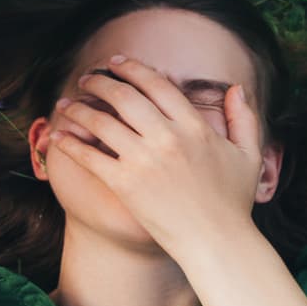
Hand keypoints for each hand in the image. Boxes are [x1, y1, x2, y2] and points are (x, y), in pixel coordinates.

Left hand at [48, 56, 266, 254]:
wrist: (216, 243)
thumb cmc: (233, 202)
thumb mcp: (248, 155)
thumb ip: (244, 118)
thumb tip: (236, 88)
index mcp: (194, 126)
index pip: (156, 83)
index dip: (132, 68)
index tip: (116, 62)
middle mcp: (167, 137)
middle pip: (124, 96)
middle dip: (100, 82)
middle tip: (87, 78)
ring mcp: (144, 160)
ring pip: (101, 122)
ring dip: (78, 108)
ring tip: (66, 103)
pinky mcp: (125, 185)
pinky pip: (90, 157)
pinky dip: (70, 144)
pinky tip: (57, 137)